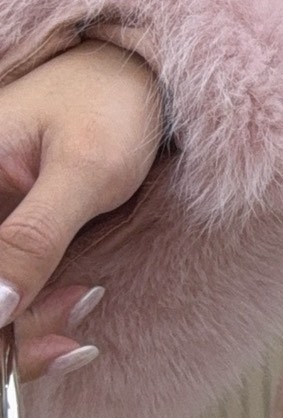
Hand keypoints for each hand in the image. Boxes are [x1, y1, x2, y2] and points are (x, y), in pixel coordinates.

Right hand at [0, 39, 166, 382]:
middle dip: (18, 330)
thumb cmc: (111, 105)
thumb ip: (33, 239)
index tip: (49, 339)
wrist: (134, 77)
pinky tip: (81, 302)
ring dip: (35, 325)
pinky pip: (10, 295)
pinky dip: (42, 312)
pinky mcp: (7, 239)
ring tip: (88, 301)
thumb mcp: (83, 171)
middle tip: (77, 326)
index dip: (2, 320)